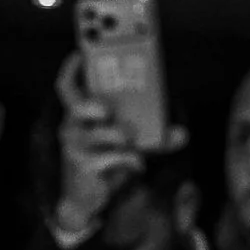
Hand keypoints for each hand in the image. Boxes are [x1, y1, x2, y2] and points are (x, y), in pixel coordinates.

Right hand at [49, 55, 145, 246]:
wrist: (86, 197)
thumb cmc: (105, 160)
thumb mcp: (127, 141)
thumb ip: (154, 134)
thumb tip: (183, 134)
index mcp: (79, 112)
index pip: (67, 86)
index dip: (72, 68)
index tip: (81, 51)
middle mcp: (72, 126)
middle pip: (76, 105)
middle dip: (94, 103)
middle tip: (109, 109)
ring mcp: (76, 146)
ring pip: (104, 131)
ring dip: (123, 134)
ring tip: (133, 139)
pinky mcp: (85, 165)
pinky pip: (115, 155)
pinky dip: (132, 160)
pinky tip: (138, 165)